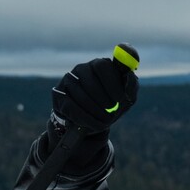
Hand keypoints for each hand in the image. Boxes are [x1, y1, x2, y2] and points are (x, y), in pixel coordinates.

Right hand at [42, 46, 138, 173]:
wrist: (90, 120)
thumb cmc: (111, 105)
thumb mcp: (126, 98)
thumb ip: (131, 86)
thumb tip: (131, 76)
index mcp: (99, 65)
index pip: (103, 66)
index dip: (112, 83)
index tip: (121, 99)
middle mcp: (82, 68)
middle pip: (90, 82)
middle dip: (104, 100)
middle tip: (112, 111)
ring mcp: (68, 80)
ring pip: (81, 96)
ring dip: (96, 112)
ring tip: (105, 120)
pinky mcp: (58, 94)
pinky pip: (72, 108)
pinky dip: (87, 119)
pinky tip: (95, 124)